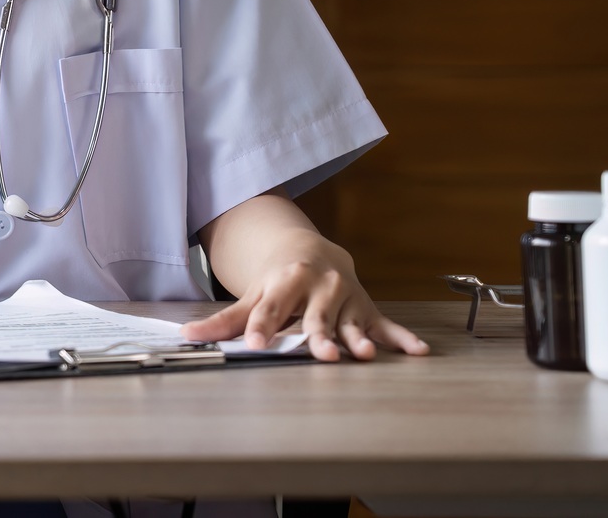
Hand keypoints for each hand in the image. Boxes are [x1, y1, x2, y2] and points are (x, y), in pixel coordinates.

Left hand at [181, 192, 428, 361]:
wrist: (313, 252)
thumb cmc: (277, 282)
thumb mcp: (251, 295)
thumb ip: (224, 320)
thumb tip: (187, 336)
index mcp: (284, 283)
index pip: (269, 308)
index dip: (261, 326)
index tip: (253, 344)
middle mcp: (317, 288)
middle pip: (315, 317)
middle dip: (318, 335)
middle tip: (322, 354)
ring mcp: (346, 299)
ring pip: (351, 322)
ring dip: (358, 339)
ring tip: (365, 355)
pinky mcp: (368, 309)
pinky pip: (387, 326)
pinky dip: (403, 338)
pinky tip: (419, 352)